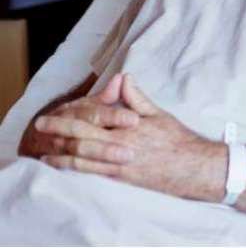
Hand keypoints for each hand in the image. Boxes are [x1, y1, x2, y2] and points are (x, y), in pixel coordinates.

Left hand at [36, 74, 226, 202]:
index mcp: (129, 126)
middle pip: (82, 137)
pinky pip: (92, 173)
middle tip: (42, 125)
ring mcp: (119, 164)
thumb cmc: (178, 139)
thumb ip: (137, 98)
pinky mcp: (121, 178)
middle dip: (59, 130)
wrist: (192, 166)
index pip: (94, 117)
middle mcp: (120, 145)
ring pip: (82, 158)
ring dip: (61, 153)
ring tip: (46, 150)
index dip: (72, 114)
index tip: (56, 109)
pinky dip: (75, 169)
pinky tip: (65, 166)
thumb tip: (124, 78)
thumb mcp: (158, 114)